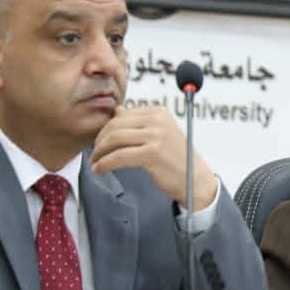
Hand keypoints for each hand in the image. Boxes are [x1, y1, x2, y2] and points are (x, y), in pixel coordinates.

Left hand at [89, 106, 217, 209]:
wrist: (195, 178)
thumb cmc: (177, 158)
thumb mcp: (159, 134)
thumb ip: (138, 122)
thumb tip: (116, 110)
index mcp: (158, 112)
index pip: (121, 116)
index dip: (106, 129)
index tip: (100, 142)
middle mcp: (157, 120)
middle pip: (115, 125)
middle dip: (99, 140)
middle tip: (94, 153)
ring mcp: (155, 135)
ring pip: (114, 140)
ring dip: (99, 153)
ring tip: (95, 162)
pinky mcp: (152, 153)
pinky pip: (119, 156)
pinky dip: (105, 163)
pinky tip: (100, 169)